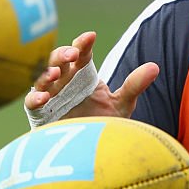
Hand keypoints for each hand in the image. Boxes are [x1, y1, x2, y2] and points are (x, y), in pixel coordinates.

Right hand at [24, 31, 158, 119]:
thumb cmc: (102, 122)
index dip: (83, 43)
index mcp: (82, 74)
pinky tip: (44, 97)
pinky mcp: (41, 114)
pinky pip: (32, 103)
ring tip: (56, 72)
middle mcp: (65, 81)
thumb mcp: (121, 103)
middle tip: (73, 54)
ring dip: (48, 72)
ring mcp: (51, 96)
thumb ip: (134, 85)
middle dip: (63, 54)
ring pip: (43, 78)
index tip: (90, 37)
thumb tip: (155, 66)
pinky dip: (35, 98)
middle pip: (59, 60)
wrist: (90, 151)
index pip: (82, 53)